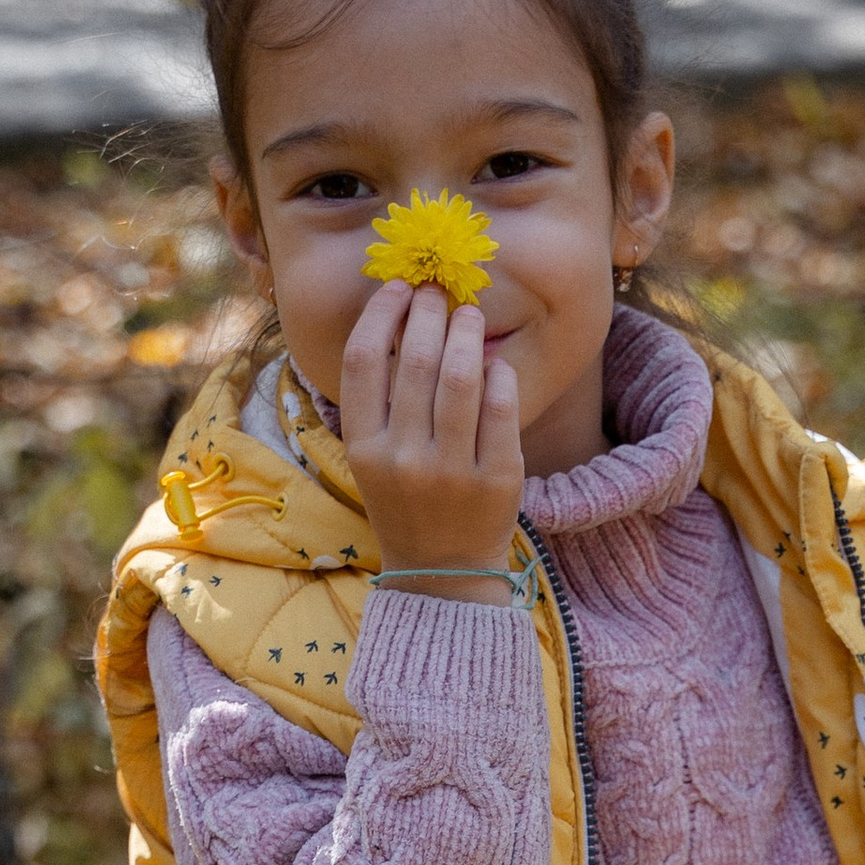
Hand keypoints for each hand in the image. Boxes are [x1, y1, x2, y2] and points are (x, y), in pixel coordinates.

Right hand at [339, 277, 523, 596]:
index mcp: (364, 449)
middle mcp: (403, 458)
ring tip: (469, 316)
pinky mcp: (497, 479)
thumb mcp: (374, 458)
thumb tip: (402, 319)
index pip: (364, 360)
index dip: (381, 313)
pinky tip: (495, 364)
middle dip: (428, 313)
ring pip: (460, 377)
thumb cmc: (407, 503)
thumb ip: (382, 400)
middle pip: (414, 359)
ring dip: (466, 332)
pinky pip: (501, 408)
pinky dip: (499, 375)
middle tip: (439, 294)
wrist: (442, 575)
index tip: (398, 289)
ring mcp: (452, 470)